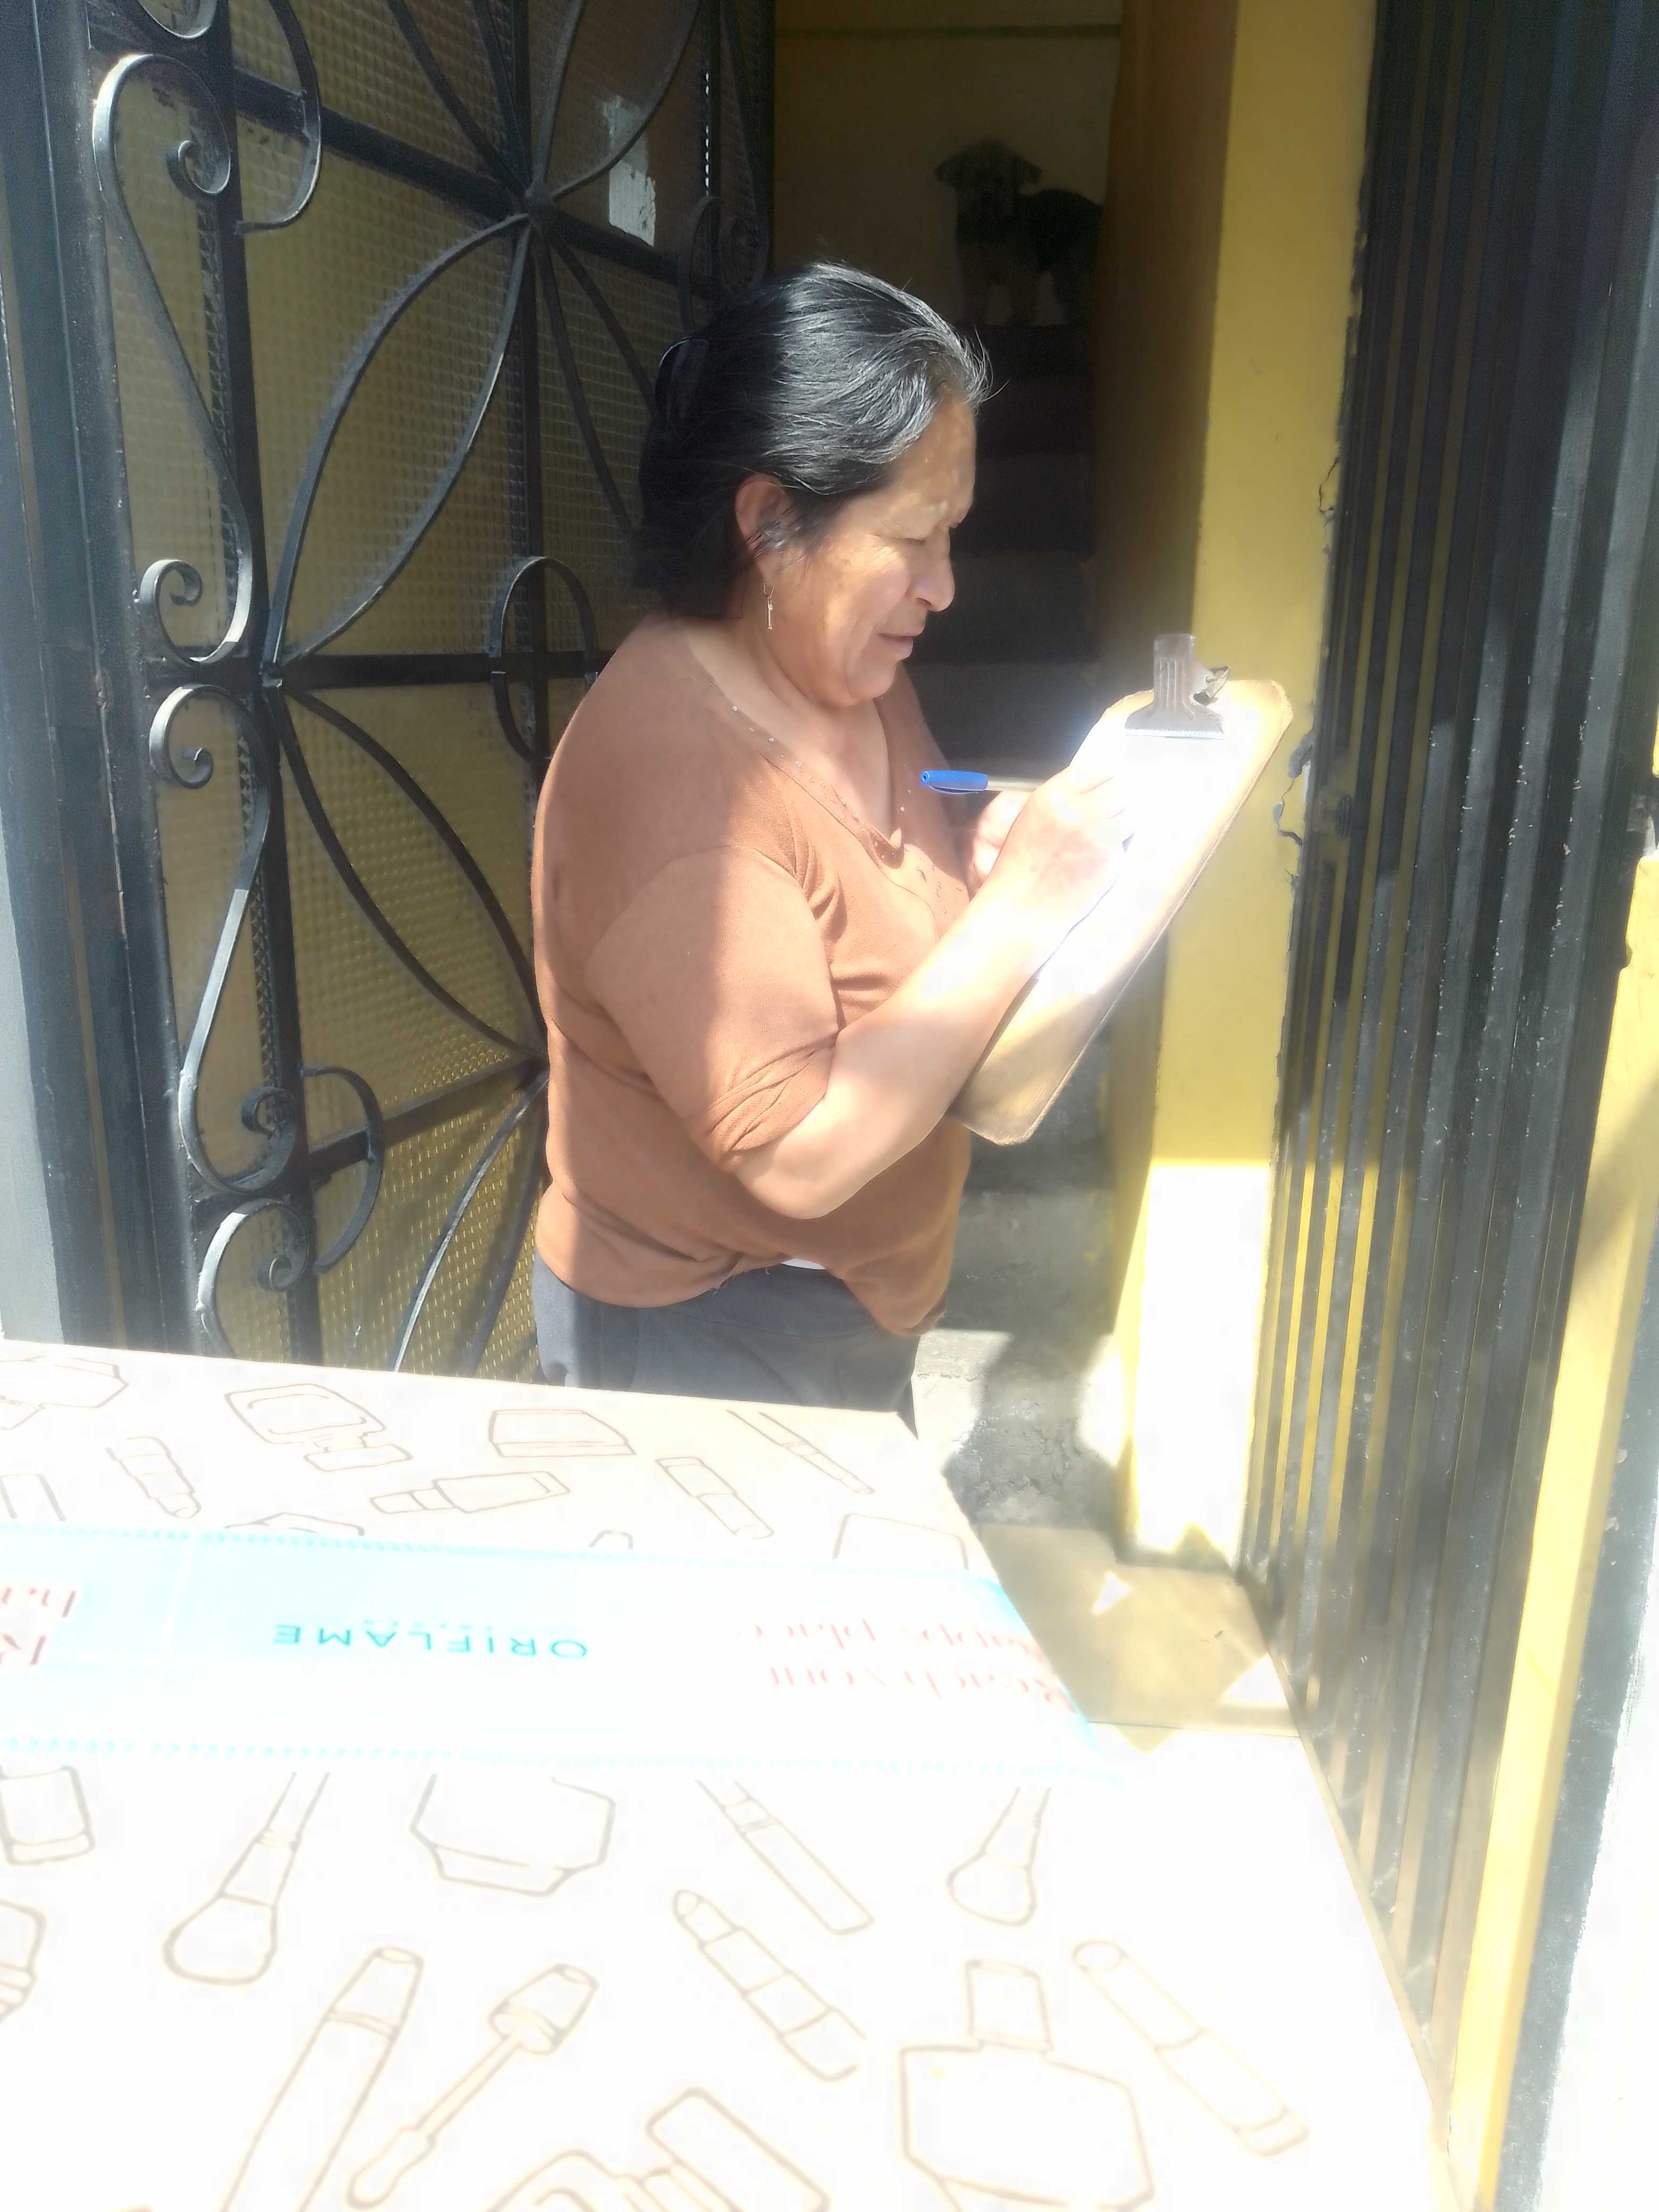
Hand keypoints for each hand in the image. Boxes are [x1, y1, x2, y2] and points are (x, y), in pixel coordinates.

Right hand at [977, 755, 1133, 942]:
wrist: (1022, 908)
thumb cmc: (1021, 863)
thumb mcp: (1031, 817)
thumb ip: (1062, 796)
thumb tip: (1099, 782)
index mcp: (1052, 796)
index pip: (1098, 768)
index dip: (1105, 775)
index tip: (1107, 783)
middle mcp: (1077, 811)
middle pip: (1120, 787)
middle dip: (1118, 796)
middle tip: (1112, 806)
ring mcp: (1097, 836)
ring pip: (1130, 813)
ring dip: (1123, 819)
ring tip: (1108, 829)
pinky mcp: (1110, 860)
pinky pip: (1126, 841)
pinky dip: (1118, 844)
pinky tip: (1101, 854)